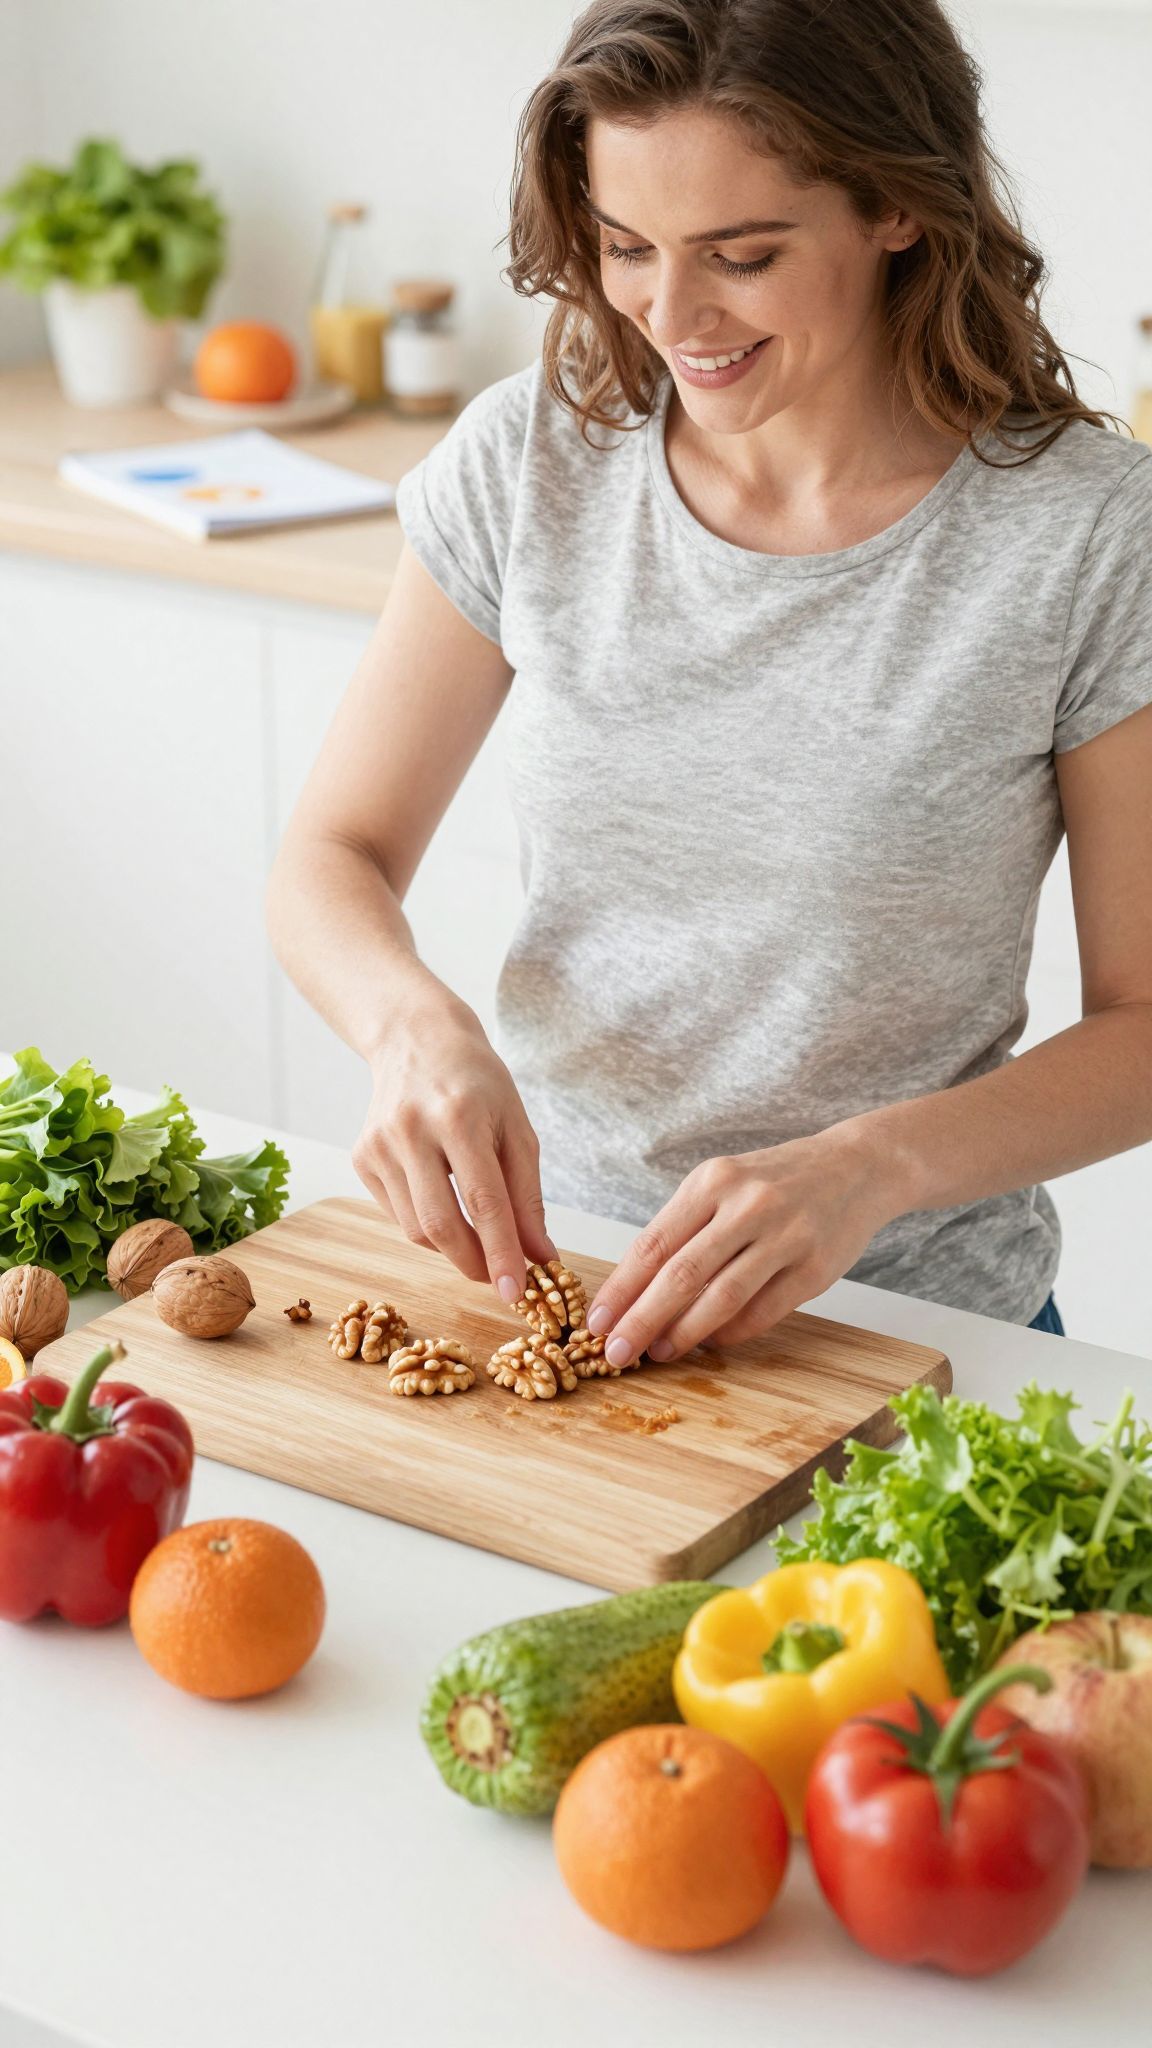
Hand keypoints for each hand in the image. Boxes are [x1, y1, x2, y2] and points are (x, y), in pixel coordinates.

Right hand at [352, 990, 556, 1302]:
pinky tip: (443, 1199)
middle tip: (501, 1280)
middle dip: (474, 1264)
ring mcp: (379, 1145)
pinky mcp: (362, 1157)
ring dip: (452, 1247)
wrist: (416, 1039)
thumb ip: (527, 1196)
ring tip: (478, 1235)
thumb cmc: (478, 1083)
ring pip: (416, 1228)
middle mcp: (412, 1130)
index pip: (483, 1201)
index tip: (517, 1293)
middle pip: (441, 1225)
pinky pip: (398, 1215)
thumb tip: (539, 1257)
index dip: (501, 1253)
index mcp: (459, 1117)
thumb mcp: (517, 1128)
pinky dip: (427, 1224)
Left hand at [583, 1124, 896, 1366]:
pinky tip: (709, 1343)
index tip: (596, 1323)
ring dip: (684, 1333)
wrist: (855, 1168)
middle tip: (615, 1352)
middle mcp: (747, 1205)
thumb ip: (683, 1230)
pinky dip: (730, 1333)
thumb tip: (635, 1294)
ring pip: (721, 1298)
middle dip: (641, 1320)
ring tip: (658, 1352)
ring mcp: (785, 1236)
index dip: (621, 1289)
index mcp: (713, 1181)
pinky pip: (762, 1312)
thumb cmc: (775, 1182)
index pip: (653, 1244)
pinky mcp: (814, 1268)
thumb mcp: (723, 1184)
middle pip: (682, 1275)